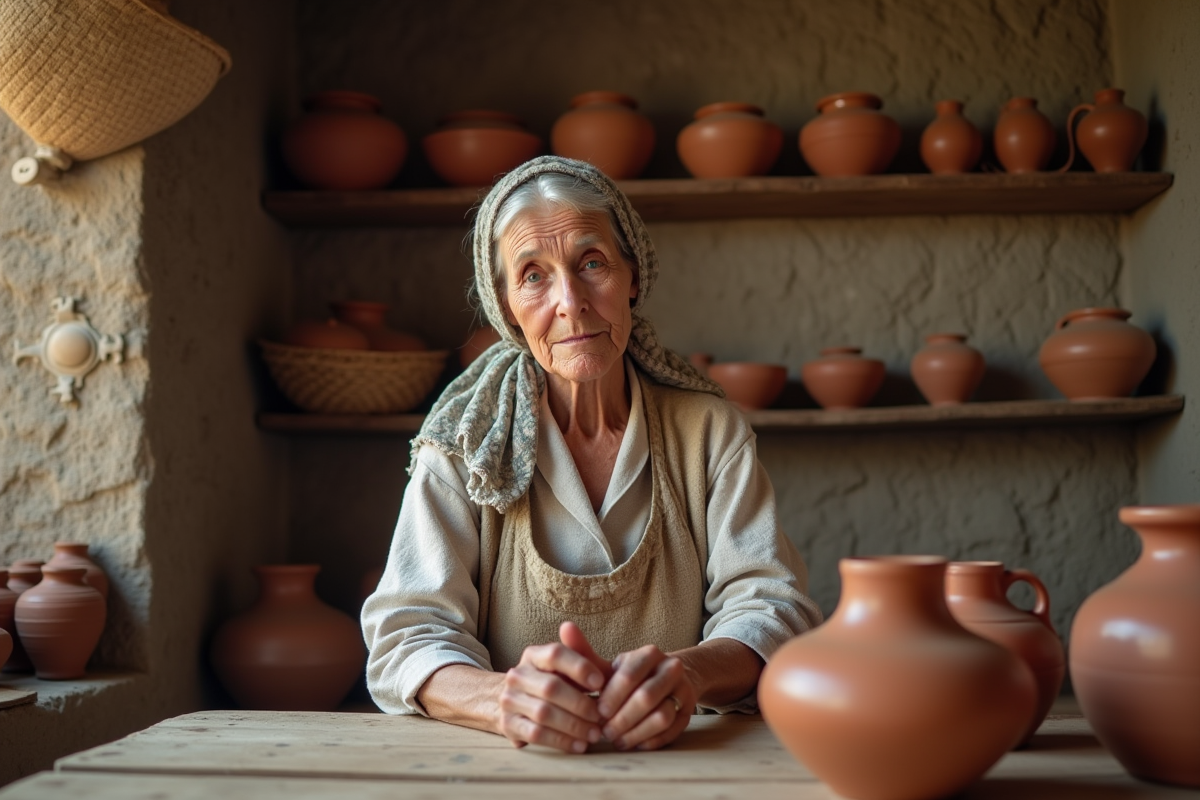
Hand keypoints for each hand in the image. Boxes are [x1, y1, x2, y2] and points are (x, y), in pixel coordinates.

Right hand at [497, 625, 607, 753]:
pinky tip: (579, 745)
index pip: (555, 654)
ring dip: (573, 726)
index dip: (579, 667)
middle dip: (580, 704)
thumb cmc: (556, 683)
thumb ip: (581, 655)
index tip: (600, 683)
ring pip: (544, 713)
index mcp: (533, 655)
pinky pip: (536, 734)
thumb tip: (577, 638)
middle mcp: (517, 675)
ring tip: (594, 734)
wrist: (519, 704)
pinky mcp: (508, 724)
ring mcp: (509, 700)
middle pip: (550, 687)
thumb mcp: (568, 668)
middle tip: (601, 716)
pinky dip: (561, 741)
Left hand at [594, 643, 695, 751]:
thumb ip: (585, 652)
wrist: (666, 680)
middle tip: (605, 732)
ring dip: (636, 732)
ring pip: (662, 717)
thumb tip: (564, 628)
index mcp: (649, 654)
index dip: (612, 697)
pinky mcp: (688, 712)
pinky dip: (649, 741)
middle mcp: (671, 669)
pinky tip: (633, 744)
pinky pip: (671, 732)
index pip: (629, 676)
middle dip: (622, 718)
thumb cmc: (629, 676)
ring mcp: (683, 691)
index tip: (597, 712)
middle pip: (646, 698)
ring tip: (617, 740)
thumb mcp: (609, 666)